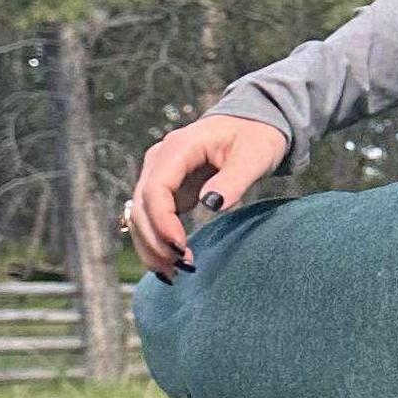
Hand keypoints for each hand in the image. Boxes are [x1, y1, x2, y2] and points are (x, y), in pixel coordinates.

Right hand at [125, 112, 292, 277]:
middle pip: (142, 206)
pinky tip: (169, 263)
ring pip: (140, 215)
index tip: (180, 248)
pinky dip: (156, 241)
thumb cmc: (257, 136)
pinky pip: (151, 217)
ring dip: (151, 246)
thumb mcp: (255, 156)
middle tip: (181, 269)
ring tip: (173, 274)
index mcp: (179, 147)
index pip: (156, 189)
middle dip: (155, 241)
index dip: (162, 222)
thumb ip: (233, 179)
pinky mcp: (166, 188)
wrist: (254, 124)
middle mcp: (161, 159)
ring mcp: (160, 173)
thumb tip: (211, 204)